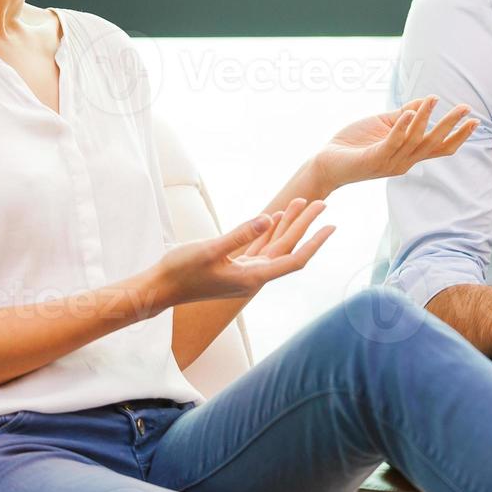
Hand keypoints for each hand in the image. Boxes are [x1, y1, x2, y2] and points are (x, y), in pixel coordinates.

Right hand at [152, 199, 333, 305]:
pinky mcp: (233, 268)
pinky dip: (268, 232)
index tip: (331, 225)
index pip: (294, 259)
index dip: (315, 242)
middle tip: (322, 203)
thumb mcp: (210, 250)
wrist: (159, 290)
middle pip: (287, 248)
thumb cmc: (181, 272)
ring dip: (287, 225)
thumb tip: (267, 219)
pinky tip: (274, 218)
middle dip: (306, 225)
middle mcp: (253, 277)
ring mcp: (244, 273)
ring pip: (273, 245)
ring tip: (302, 202)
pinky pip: (258, 247)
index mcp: (253, 277)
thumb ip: (239, 235)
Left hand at [316, 95, 478, 190]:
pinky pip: (392, 142)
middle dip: (451, 126)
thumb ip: (404, 115)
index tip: (475, 121)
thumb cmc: (354, 144)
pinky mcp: (374, 159)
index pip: (439, 148)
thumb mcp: (384, 125)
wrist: (327, 162)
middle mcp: (404, 162)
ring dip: (426, 118)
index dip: (458, 136)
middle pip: (434, 144)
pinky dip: (402, 127)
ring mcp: (390, 162)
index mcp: (408, 155)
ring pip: (415, 139)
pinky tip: (410, 111)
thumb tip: (426, 101)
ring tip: (435, 99)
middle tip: (467, 109)